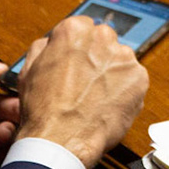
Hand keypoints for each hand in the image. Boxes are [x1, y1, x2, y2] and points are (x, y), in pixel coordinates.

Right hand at [14, 16, 148, 168]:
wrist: (63, 140)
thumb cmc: (44, 109)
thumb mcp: (29, 69)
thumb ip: (44, 47)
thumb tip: (53, 42)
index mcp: (74, 30)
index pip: (83, 28)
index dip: (78, 48)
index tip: (76, 62)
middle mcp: (102, 38)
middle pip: (104, 41)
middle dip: (97, 57)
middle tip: (85, 81)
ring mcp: (123, 58)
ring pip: (120, 60)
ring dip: (111, 73)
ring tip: (96, 97)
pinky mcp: (139, 79)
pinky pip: (133, 79)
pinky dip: (125, 90)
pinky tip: (108, 104)